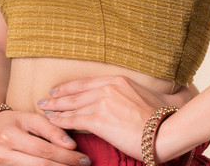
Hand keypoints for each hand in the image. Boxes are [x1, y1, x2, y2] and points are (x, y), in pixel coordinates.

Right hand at [0, 109, 89, 164]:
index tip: (82, 154)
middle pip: (41, 164)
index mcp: (10, 135)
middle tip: (83, 163)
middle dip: (65, 165)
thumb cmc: (12, 122)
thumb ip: (49, 128)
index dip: (65, 153)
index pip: (44, 148)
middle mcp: (3, 153)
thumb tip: (71, 144)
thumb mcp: (29, 118)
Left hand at [37, 75, 192, 160]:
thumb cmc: (160, 116)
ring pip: (72, 106)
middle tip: (45, 100)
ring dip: (56, 109)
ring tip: (45, 111)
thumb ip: (129, 93)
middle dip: (58, 97)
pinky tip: (53, 123)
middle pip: (76, 92)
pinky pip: (74, 120)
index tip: (58, 89)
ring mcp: (103, 102)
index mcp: (118, 80)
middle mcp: (108, 87)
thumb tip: (128, 98)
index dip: (70, 87)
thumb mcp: (144, 95)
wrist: (165, 129)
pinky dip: (61, 121)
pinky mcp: (99, 120)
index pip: (86, 83)